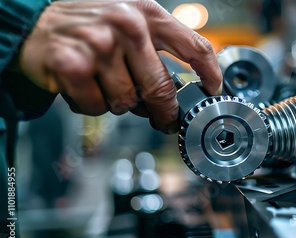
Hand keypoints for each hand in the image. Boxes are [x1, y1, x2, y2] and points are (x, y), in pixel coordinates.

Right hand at [19, 0, 222, 132]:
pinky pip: (97, 107)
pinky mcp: (73, 65)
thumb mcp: (129, 20)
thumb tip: (179, 91)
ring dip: (118, 103)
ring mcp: (99, 45)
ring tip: (104, 83)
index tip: (213, 90)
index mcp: (147, 13)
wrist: (35, 23)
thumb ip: (156, 48)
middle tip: (164, 120)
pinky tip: (83, 86)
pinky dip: (91, 105)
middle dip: (164, 113)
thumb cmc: (89, 25)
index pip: (194, 47)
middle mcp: (127, 26)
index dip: (210, 74)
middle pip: (161, 88)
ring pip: (126, 102)